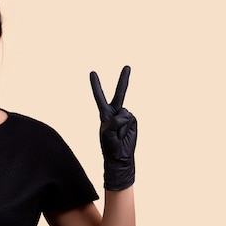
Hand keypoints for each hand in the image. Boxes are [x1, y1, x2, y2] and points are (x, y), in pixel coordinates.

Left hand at [90, 66, 136, 190]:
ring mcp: (125, 117)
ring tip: (119, 136)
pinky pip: (131, 119)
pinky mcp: (133, 121)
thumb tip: (124, 114)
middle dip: (124, 80)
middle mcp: (115, 113)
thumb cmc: (110, 147)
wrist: (121, 158)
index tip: (92, 72)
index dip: (96, 85)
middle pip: (119, 94)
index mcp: (104, 115)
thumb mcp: (107, 134)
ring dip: (121, 125)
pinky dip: (127, 127)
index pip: (99, 97)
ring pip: (125, 113)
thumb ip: (114, 122)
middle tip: (127, 66)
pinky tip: (125, 135)